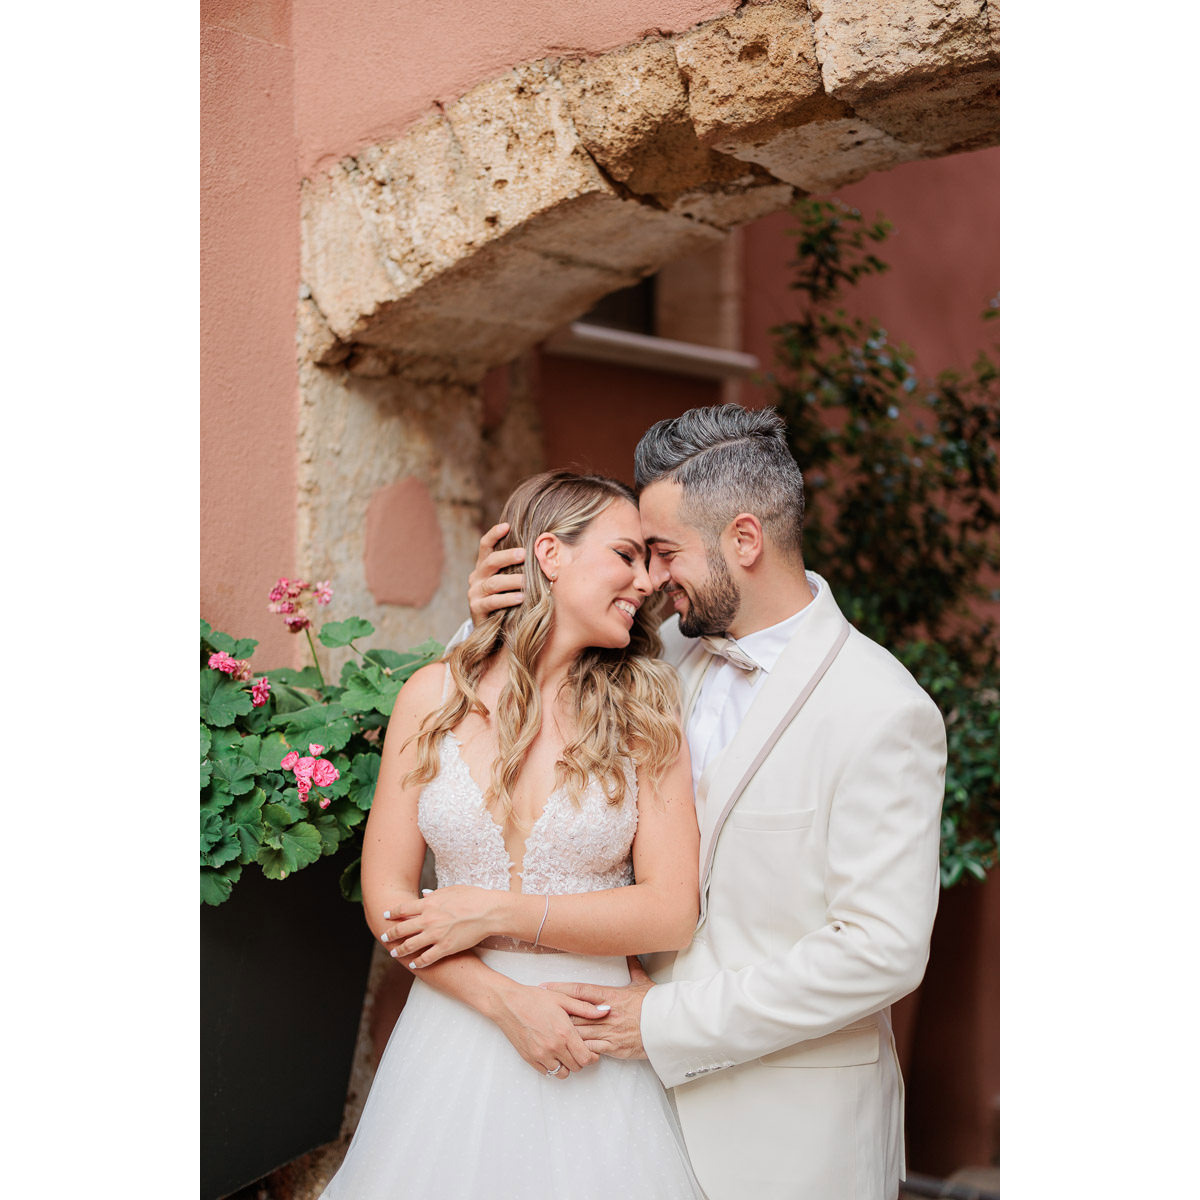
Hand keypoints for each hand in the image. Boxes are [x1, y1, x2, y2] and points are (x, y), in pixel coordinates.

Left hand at [379, 886, 499, 966]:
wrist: (488, 912)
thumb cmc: (473, 897)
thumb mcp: (452, 890)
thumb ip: (435, 894)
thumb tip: (424, 894)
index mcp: (429, 903)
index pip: (403, 909)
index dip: (392, 912)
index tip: (385, 915)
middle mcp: (429, 919)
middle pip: (402, 928)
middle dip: (390, 933)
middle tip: (383, 937)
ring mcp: (436, 934)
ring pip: (410, 945)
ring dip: (399, 950)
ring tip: (393, 952)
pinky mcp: (445, 947)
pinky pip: (426, 958)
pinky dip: (417, 962)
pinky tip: (412, 964)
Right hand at [468, 522, 525, 624]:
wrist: (492, 629)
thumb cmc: (506, 599)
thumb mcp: (509, 581)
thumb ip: (517, 567)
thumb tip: (541, 548)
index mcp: (483, 566)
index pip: (485, 545)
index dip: (494, 534)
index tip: (507, 526)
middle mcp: (476, 577)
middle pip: (490, 561)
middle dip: (508, 556)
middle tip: (524, 554)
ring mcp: (475, 593)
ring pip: (494, 583)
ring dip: (512, 580)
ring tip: (527, 581)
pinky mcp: (476, 608)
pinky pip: (493, 601)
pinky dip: (508, 599)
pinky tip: (521, 597)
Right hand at [490, 981, 608, 1077]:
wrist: (509, 1004)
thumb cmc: (535, 999)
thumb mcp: (563, 998)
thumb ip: (586, 1008)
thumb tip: (606, 1011)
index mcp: (565, 1033)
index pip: (586, 1058)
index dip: (592, 1057)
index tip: (591, 1051)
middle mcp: (554, 1047)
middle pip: (577, 1067)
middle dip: (581, 1060)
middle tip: (578, 1050)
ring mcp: (541, 1055)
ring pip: (562, 1073)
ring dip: (567, 1065)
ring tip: (565, 1053)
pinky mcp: (530, 1059)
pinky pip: (547, 1072)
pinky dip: (553, 1067)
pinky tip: (552, 1054)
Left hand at [544, 961, 651, 1060]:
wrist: (669, 1026)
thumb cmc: (656, 1004)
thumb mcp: (643, 983)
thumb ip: (634, 968)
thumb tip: (632, 954)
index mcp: (611, 995)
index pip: (580, 990)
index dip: (561, 988)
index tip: (545, 987)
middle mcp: (606, 1014)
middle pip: (574, 1013)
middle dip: (556, 1013)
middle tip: (538, 1011)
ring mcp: (609, 1032)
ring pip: (579, 1032)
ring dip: (563, 1032)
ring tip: (546, 1031)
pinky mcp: (614, 1048)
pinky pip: (590, 1049)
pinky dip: (579, 1049)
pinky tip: (567, 1049)